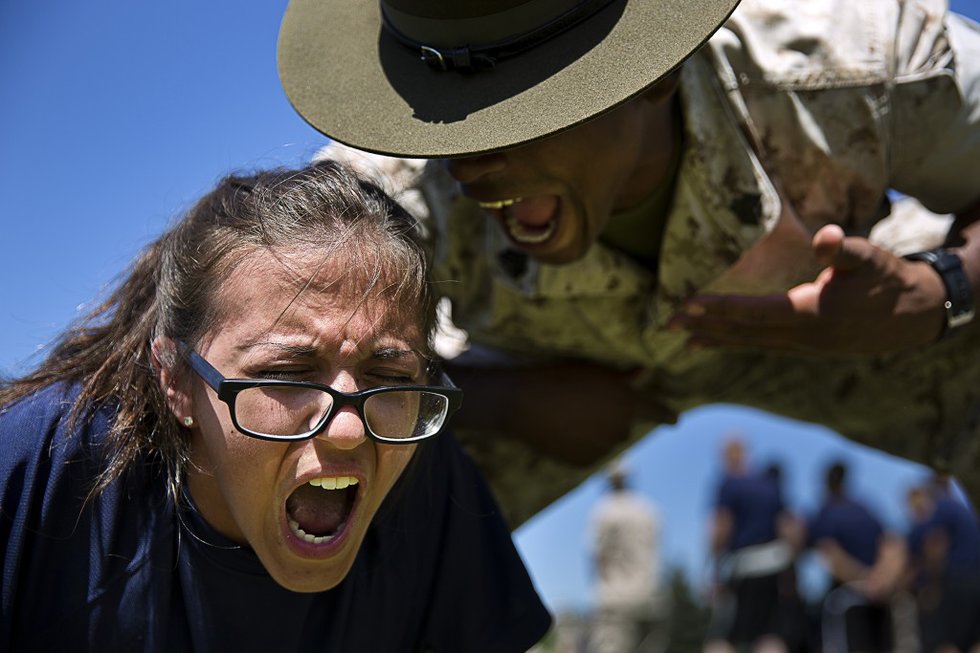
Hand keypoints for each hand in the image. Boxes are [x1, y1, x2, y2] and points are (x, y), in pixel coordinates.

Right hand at [447, 358, 676, 465]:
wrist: (522, 402)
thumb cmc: (557, 377)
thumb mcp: (591, 371)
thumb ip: (621, 377)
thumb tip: (643, 372)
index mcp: (626, 402)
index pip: (657, 411)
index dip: (667, 416)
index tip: (675, 420)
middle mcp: (620, 427)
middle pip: (624, 424)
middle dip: (611, 416)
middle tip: (583, 403)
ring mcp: (603, 448)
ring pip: (604, 439)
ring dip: (594, 430)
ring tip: (567, 414)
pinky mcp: (585, 461)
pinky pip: (588, 453)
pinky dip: (578, 444)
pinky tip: (560, 430)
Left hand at [668, 224, 947, 354]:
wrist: (912, 317)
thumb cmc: (887, 281)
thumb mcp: (871, 259)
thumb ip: (845, 250)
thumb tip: (826, 237)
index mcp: (812, 314)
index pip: (756, 312)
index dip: (721, 309)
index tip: (688, 304)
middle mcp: (801, 337)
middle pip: (744, 333)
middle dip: (705, 327)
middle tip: (667, 323)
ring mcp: (802, 347)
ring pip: (750, 344)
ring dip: (715, 339)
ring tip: (682, 337)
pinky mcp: (803, 347)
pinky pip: (760, 346)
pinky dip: (735, 343)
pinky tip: (715, 341)